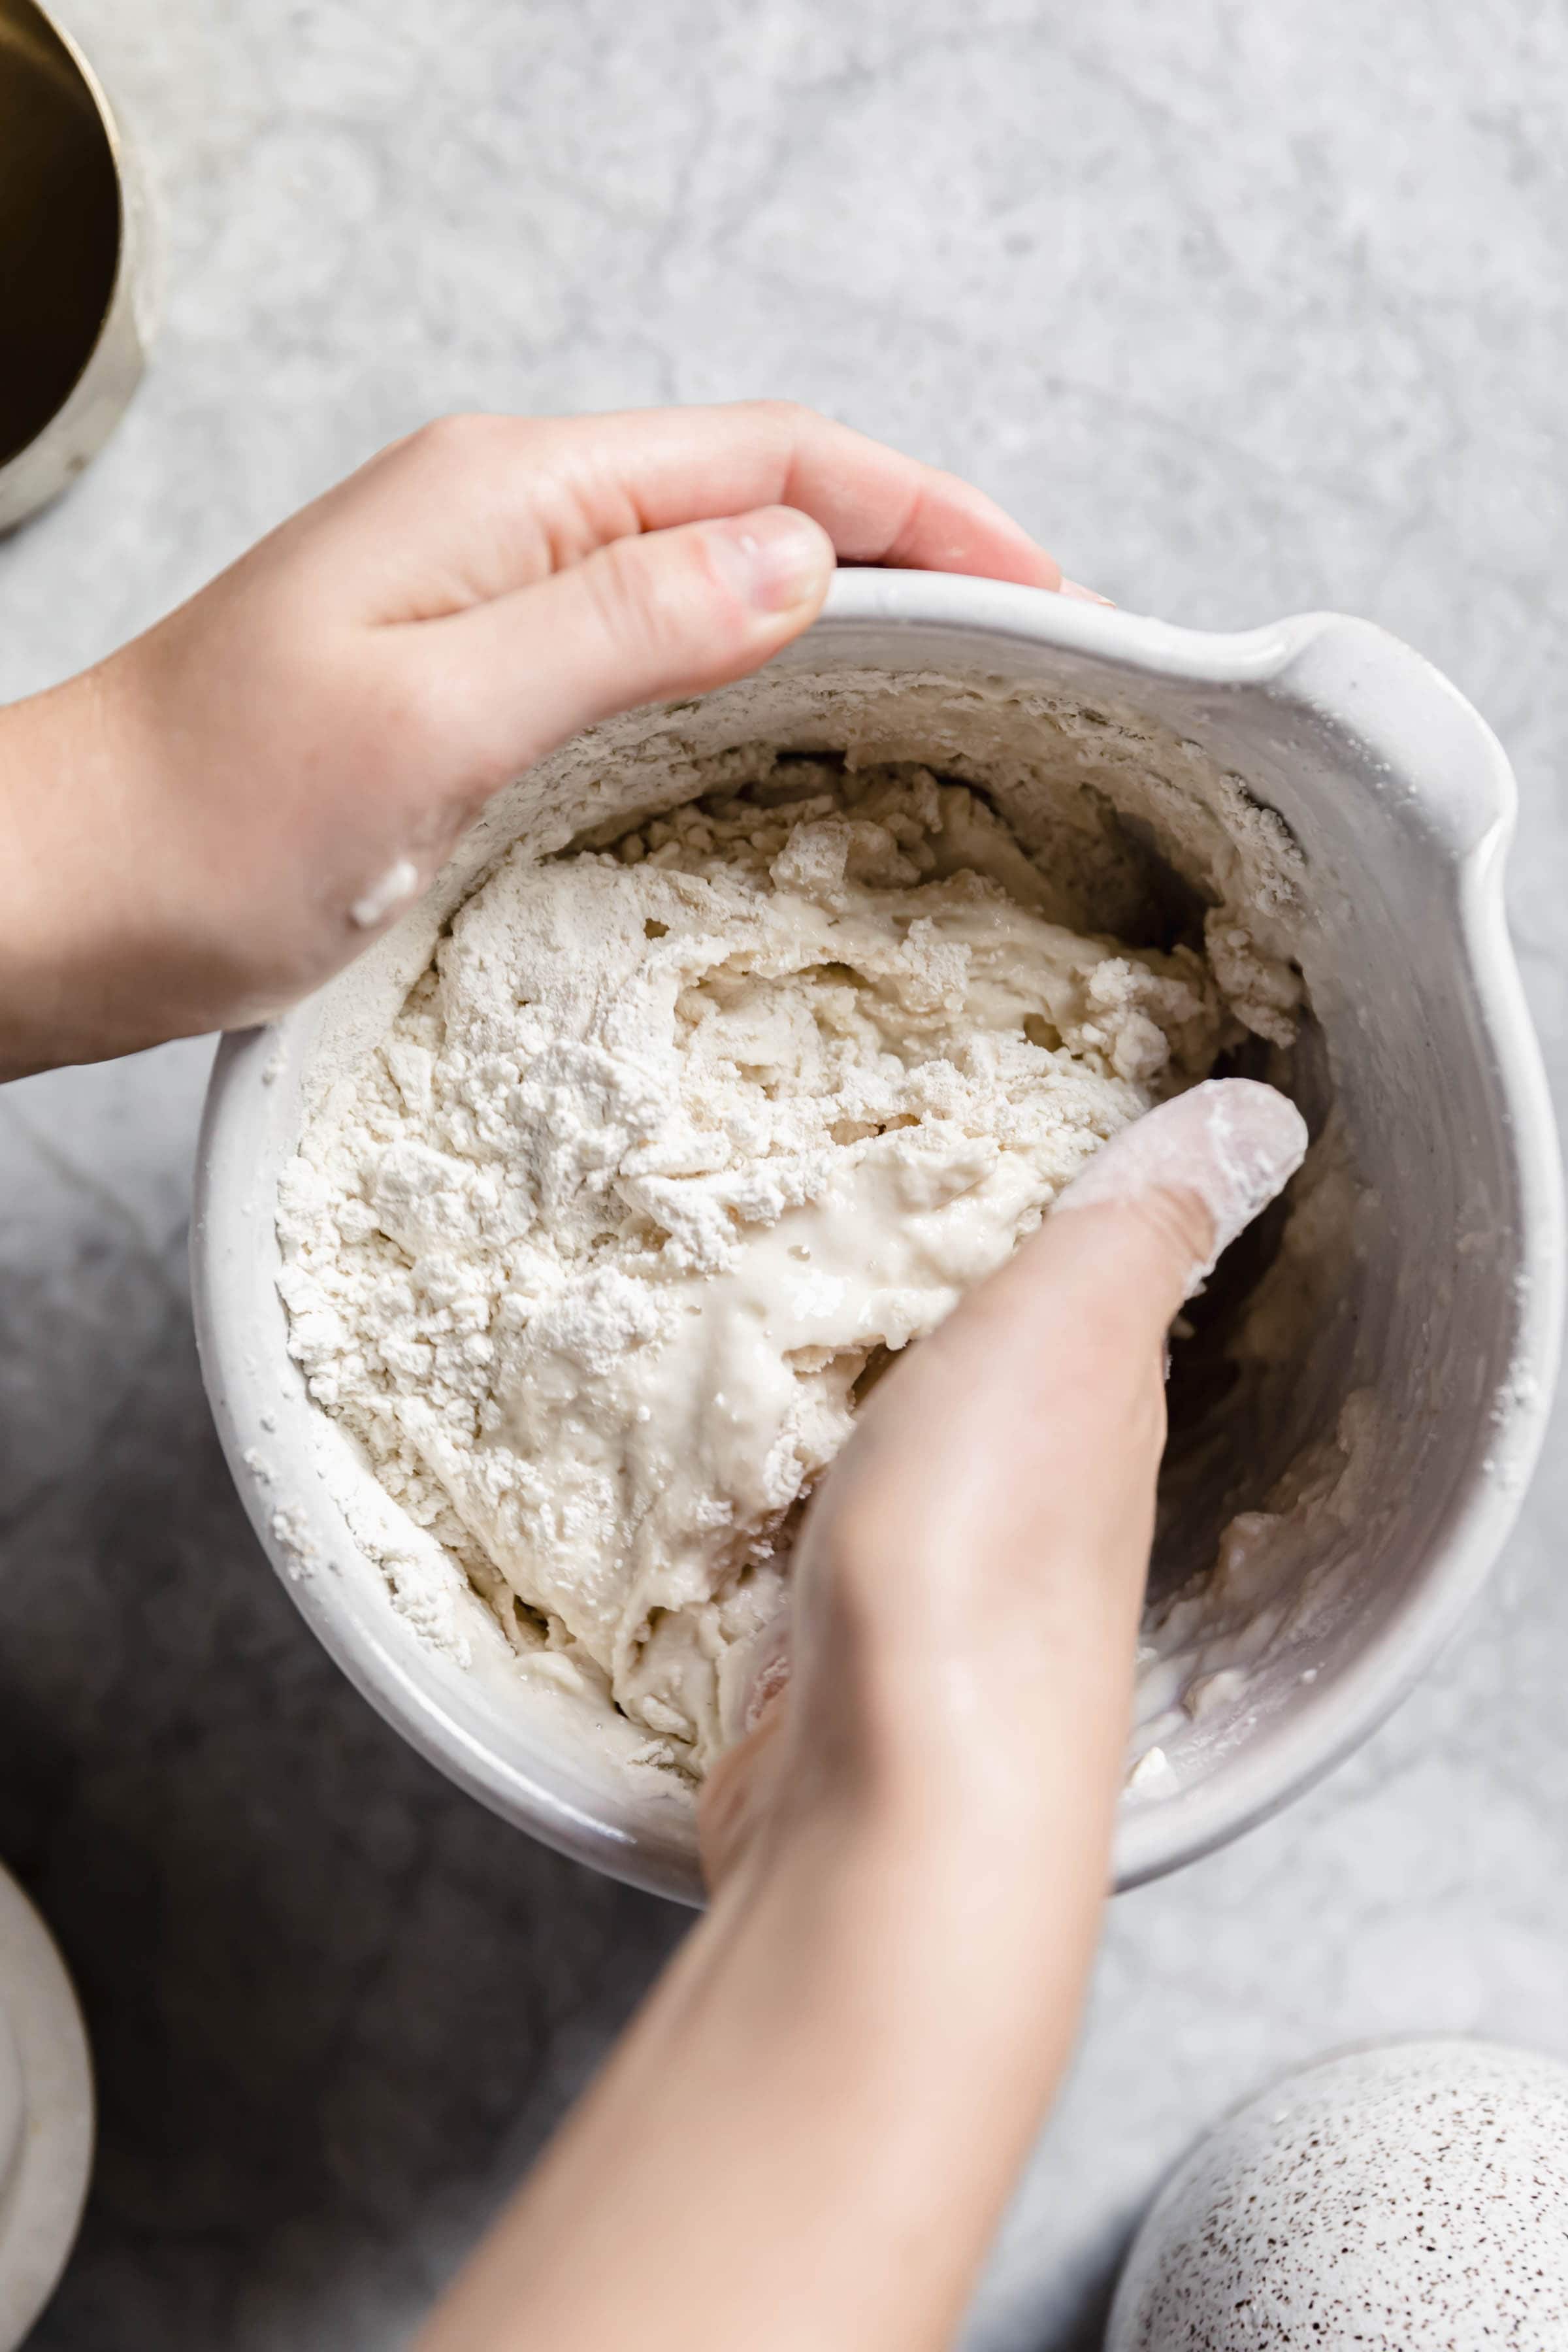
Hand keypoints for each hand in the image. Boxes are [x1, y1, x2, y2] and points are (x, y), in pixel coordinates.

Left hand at [0, 401, 1079, 1077]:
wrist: (57, 893)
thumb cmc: (201, 823)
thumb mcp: (427, 721)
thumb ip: (618, 628)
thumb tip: (801, 562)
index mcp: (512, 495)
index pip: (777, 459)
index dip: (931, 514)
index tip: (1051, 596)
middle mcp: (512, 523)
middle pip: (764, 498)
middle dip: (916, 552)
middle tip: (1039, 653)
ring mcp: (494, 599)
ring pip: (717, 570)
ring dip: (847, 609)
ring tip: (962, 689)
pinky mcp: (478, 679)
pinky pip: (656, 644)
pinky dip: (758, 671)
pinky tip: (805, 734)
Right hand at [699, 1080, 1307, 1915]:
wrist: (889, 1806)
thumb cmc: (983, 1557)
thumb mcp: (1068, 1330)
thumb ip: (1140, 1226)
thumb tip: (1256, 1123)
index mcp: (1101, 1415)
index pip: (1085, 1298)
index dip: (1038, 1222)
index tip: (971, 1146)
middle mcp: (1032, 1510)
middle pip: (984, 1386)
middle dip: (921, 1313)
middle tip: (839, 1221)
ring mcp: (928, 1595)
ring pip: (887, 1467)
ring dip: (841, 1408)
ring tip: (769, 1329)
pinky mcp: (830, 1662)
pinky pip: (801, 1547)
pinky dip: (775, 1502)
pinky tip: (733, 1484)